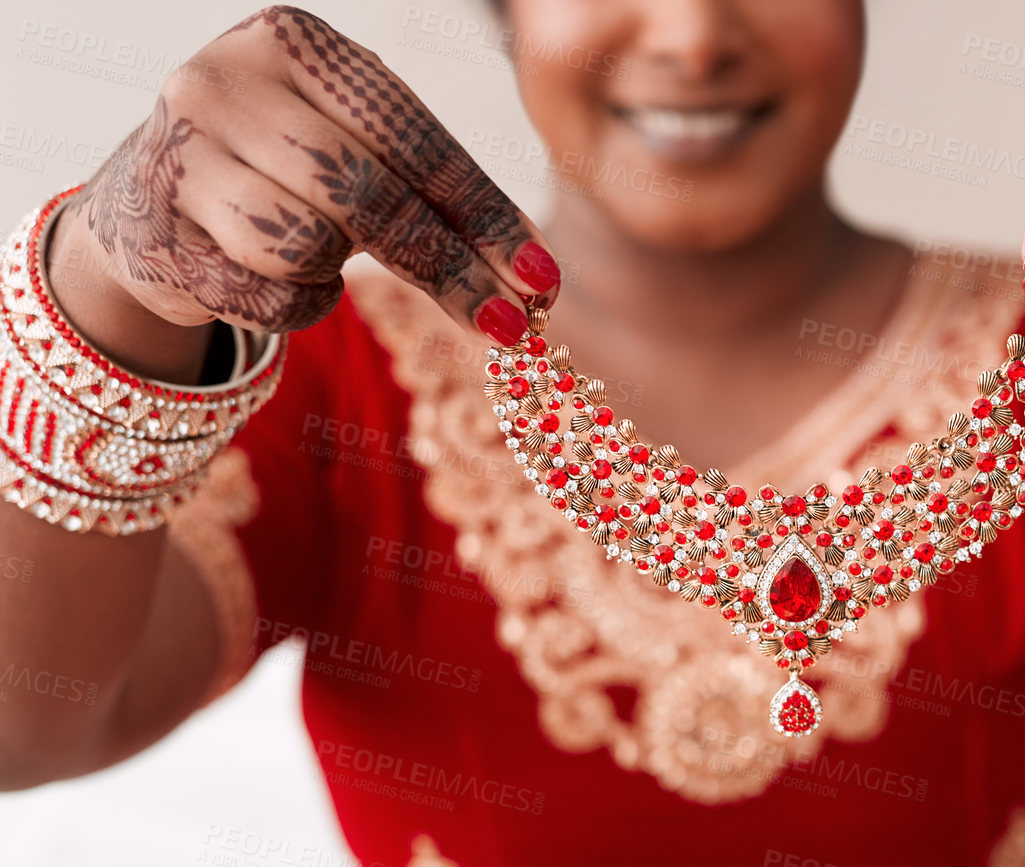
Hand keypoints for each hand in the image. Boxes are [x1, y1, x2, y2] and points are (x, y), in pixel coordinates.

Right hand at [51, 5, 560, 347]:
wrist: (145, 203)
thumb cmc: (281, 174)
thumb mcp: (352, 151)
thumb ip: (430, 195)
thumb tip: (533, 280)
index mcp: (294, 43)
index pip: (413, 139)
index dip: (484, 216)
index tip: (542, 279)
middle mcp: (226, 80)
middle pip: (369, 195)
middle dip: (449, 270)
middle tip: (510, 328)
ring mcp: (179, 151)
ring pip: (308, 245)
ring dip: (333, 272)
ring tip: (311, 251)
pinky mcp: (155, 229)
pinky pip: (266, 295)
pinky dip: (292, 304)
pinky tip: (262, 271)